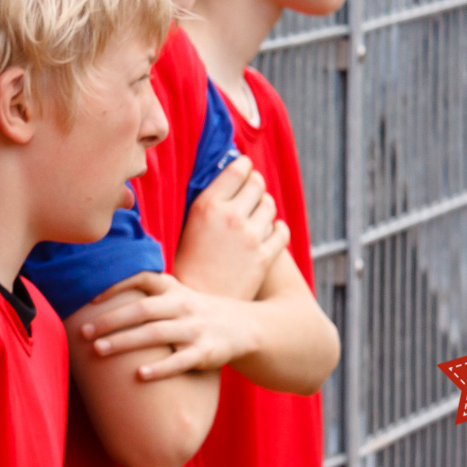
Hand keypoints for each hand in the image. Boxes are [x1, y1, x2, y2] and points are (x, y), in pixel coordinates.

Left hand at [80, 272, 258, 380]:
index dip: (115, 287)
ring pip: (155, 334)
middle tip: (84, 332)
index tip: (90, 301)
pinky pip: (179, 361)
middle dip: (110, 321)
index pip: (141, 279)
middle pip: (141, 310)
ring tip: (99, 351)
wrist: (243, 326)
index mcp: (172, 288)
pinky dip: (159, 368)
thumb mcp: (176, 294)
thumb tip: (100, 298)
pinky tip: (139, 375)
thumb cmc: (196, 311)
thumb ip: (146, 293)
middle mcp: (182, 305)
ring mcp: (194, 329)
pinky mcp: (205, 352)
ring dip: (125, 342)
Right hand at [174, 155, 288, 299]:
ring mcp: (251, 237)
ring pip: (270, 205)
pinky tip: (268, 231)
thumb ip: (206, 201)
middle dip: (255, 183)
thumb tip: (223, 176)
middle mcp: (232, 217)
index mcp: (208, 205)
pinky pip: (282, 231)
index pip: (237, 169)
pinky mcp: (265, 257)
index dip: (243, 164)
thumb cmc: (185, 263)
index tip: (244, 166)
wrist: (196, 302)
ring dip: (265, 205)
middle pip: (257, 183)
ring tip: (257, 212)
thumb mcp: (187, 224)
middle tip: (252, 188)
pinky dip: (277, 228)